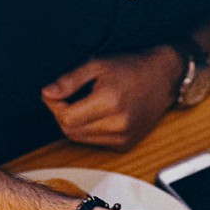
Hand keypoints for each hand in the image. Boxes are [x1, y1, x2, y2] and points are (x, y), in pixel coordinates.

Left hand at [42, 47, 180, 149]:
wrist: (163, 78)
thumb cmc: (130, 67)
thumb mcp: (97, 65)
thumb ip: (69, 81)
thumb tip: (46, 94)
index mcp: (110, 102)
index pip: (66, 118)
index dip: (54, 107)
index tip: (54, 95)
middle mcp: (119, 123)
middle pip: (71, 131)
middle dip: (63, 115)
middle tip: (67, 97)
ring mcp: (124, 137)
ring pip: (81, 139)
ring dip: (76, 124)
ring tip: (85, 104)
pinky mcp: (126, 144)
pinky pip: (95, 142)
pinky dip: (90, 130)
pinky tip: (99, 114)